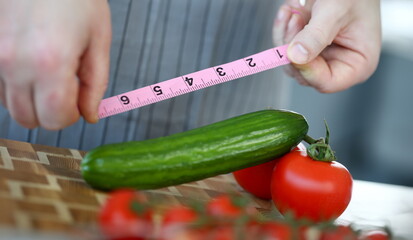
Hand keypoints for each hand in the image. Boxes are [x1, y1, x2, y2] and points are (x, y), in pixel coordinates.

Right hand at [0, 0, 110, 129]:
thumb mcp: (98, 40)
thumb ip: (95, 84)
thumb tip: (90, 115)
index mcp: (49, 63)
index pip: (54, 119)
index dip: (71, 115)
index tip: (79, 101)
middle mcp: (15, 64)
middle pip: (28, 119)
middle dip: (51, 112)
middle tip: (66, 88)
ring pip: (10, 106)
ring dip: (32, 100)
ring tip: (50, 72)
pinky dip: (16, 86)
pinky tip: (32, 66)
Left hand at [273, 0, 380, 92]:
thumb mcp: (335, 11)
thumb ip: (316, 35)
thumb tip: (296, 57)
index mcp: (358, 65)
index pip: (327, 82)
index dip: (306, 70)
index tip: (293, 50)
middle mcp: (339, 65)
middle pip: (304, 73)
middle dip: (292, 46)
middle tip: (294, 18)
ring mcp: (322, 58)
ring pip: (291, 62)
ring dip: (286, 35)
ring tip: (294, 11)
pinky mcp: (307, 49)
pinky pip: (286, 49)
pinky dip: (283, 30)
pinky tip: (289, 12)